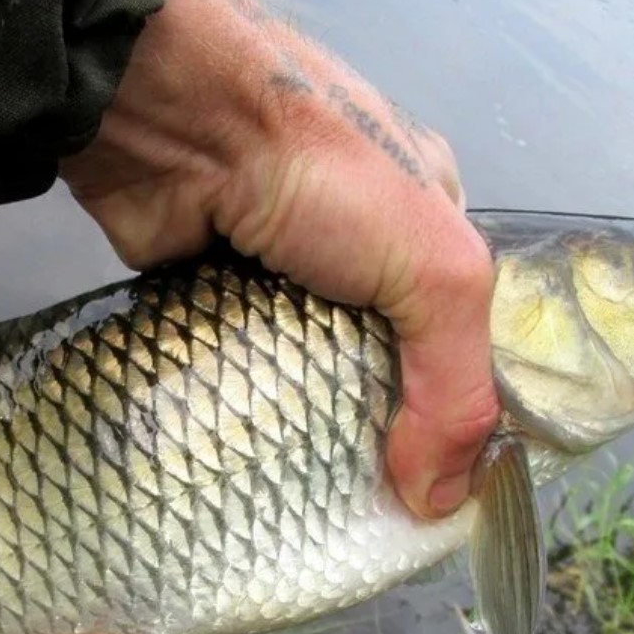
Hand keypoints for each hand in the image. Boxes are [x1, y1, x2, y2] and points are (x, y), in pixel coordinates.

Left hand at [60, 0, 499, 519]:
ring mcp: (279, 278)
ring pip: (308, 381)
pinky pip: (241, 376)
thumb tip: (440, 499)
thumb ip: (455, 386)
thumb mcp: (434, 268)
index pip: (459, 340)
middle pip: (382, 370)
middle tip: (372, 512)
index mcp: (426, 225)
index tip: (441, 495)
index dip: (456, 416)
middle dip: (380, 435)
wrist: (175, 121)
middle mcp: (355, 252)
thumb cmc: (320, 171)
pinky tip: (249, 462)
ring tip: (307, 506)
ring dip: (308, 432)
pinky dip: (246, 414)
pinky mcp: (213, 300)